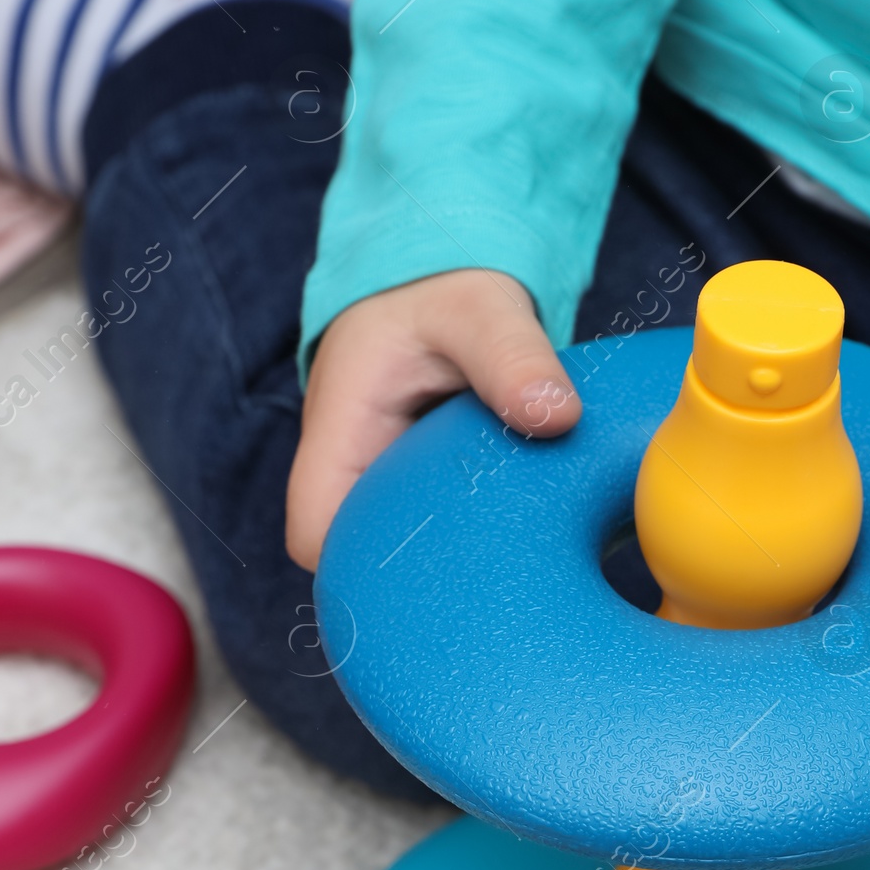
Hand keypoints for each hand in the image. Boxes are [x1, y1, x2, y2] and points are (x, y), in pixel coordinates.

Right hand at [286, 268, 580, 567]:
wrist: (443, 281)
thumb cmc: (445, 294)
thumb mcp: (481, 313)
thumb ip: (514, 358)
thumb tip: (556, 416)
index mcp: (339, 430)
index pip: (312, 533)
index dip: (353, 571)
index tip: (427, 578)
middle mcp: (350, 468)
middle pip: (352, 560)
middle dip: (409, 584)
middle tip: (485, 588)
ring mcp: (381, 483)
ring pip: (393, 553)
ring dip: (442, 567)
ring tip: (506, 572)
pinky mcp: (415, 490)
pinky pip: (428, 535)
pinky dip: (465, 544)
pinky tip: (514, 548)